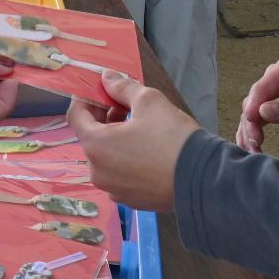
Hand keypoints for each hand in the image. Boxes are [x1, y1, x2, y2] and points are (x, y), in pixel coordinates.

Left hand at [65, 72, 199, 213]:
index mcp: (96, 146)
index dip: (85, 98)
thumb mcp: (149, 101)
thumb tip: (107, 78)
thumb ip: (122, 88)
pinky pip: (119, 173)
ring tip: (139, 125)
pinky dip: (125, 158)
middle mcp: (98, 171)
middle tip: (124, 104)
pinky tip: (146, 150)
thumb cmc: (172, 137)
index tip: (101, 90)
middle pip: (90, 137)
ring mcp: (113, 189)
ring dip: (114, 137)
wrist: (203, 180)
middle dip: (103, 117)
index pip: (75, 116)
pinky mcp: (130, 200)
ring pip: (105, 156)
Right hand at [235, 57, 278, 152]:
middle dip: (251, 123)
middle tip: (256, 145)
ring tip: (253, 150)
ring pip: (252, 110)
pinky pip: (258, 115)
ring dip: (250, 129)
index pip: (261, 89)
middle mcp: (274, 77)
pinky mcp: (274, 102)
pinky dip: (253, 129)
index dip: (253, 108)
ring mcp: (273, 89)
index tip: (252, 128)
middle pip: (253, 100)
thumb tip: (263, 112)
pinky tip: (248, 144)